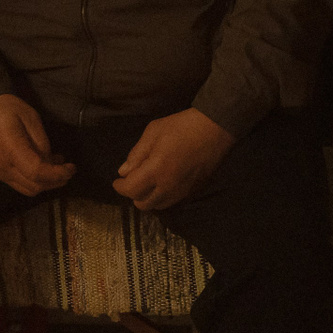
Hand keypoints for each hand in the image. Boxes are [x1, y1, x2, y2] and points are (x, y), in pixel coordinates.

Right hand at [0, 94, 74, 197]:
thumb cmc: (5, 109)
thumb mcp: (30, 117)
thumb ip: (42, 142)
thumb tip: (51, 161)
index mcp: (11, 150)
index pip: (38, 173)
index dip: (58, 174)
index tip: (72, 168)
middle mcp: (3, 167)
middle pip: (35, 186)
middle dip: (56, 181)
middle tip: (69, 168)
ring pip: (28, 189)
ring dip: (47, 183)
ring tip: (57, 166)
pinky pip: (20, 184)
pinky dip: (35, 180)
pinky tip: (43, 166)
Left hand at [112, 108, 235, 211]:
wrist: (215, 128)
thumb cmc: (182, 126)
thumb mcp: (153, 132)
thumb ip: (136, 153)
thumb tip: (124, 171)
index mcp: (155, 170)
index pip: (131, 190)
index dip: (120, 187)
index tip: (117, 181)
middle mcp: (168, 186)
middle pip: (143, 204)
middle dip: (133, 194)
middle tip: (133, 180)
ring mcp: (182, 191)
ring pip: (158, 206)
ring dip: (149, 198)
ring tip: (148, 183)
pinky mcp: (193, 191)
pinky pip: (172, 201)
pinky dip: (163, 197)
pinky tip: (163, 183)